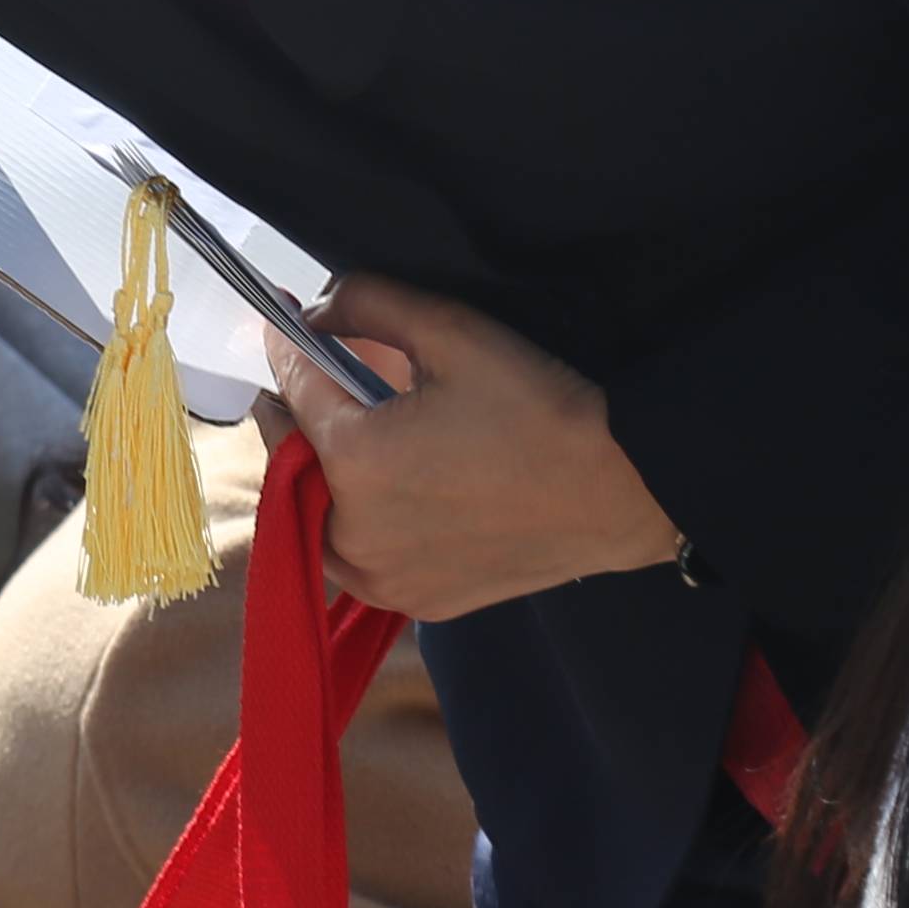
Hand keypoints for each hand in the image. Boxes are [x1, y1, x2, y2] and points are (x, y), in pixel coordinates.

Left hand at [253, 277, 682, 620]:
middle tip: (338, 378)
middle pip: (295, 454)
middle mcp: (350, 532)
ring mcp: (382, 578)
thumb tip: (313, 309)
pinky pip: (361, 559)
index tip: (286, 320)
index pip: (291, 387)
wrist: (622, 491)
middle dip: (307, 411)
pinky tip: (398, 490)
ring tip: (367, 436)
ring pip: (317, 515)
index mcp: (352, 459)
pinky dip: (361, 523)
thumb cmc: (540, 406)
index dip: (289, 345)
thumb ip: (366, 304)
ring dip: (326, 473)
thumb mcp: (453, 331)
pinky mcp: (417, 603)